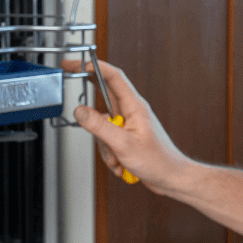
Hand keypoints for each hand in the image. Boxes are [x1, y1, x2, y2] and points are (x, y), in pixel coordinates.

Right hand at [61, 59, 191, 193]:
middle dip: (88, 95)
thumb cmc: (158, 161)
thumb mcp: (123, 143)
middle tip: (71, 75)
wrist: (170, 178)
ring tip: (117, 157)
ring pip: (102, 124)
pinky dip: (110, 153)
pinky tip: (121, 163)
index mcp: (134, 106)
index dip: (94, 66)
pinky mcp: (125, 137)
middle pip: (104, 94)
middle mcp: (131, 111)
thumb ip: (99, 126)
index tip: (77, 63)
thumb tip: (79, 110)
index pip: (113, 77)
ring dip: (104, 144)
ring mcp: (128, 124)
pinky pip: (107, 139)